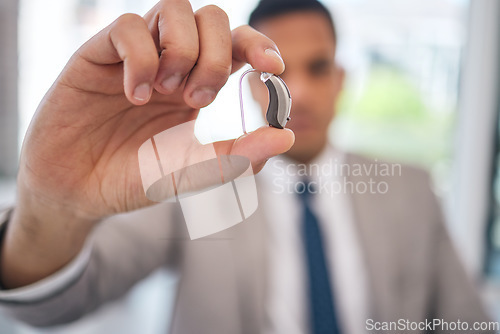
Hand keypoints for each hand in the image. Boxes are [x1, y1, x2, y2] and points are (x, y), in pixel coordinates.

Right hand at [1, 0, 293, 287]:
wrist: (77, 191)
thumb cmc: (136, 180)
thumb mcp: (193, 173)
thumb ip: (237, 158)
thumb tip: (287, 135)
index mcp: (199, 86)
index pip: (237, 44)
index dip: (259, 45)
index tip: (272, 67)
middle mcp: (172, 63)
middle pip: (213, 18)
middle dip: (216, 56)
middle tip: (199, 99)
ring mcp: (136, 55)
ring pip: (175, 8)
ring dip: (182, 50)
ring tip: (166, 93)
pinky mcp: (98, 54)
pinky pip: (128, 26)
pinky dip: (141, 57)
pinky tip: (136, 95)